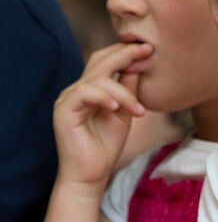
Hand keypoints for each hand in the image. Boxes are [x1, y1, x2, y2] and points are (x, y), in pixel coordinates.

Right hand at [52, 42, 151, 187]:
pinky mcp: (63, 111)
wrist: (91, 174)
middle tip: (147, 51)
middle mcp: (77, 90)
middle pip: (99, 61)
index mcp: (91, 88)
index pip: (105, 61)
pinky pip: (83, 93)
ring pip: (97, 79)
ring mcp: (68, 99)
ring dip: (123, 92)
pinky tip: (116, 107)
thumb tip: (140, 63)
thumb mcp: (125, 112)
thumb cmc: (107, 145)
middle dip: (125, 54)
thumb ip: (129, 88)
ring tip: (138, 110)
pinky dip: (104, 96)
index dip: (126, 51)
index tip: (149, 48)